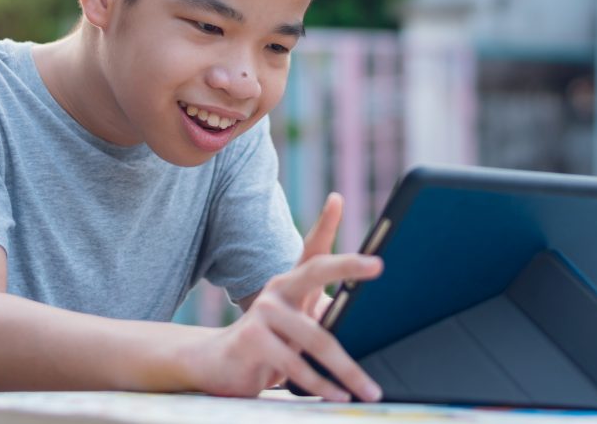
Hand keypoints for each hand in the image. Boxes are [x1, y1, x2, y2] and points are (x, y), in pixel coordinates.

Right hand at [191, 193, 382, 401]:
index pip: (312, 248)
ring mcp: (263, 313)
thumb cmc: (271, 343)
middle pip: (315, 270)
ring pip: (316, 338)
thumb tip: (374, 324)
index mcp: (292, 283)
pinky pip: (295, 365)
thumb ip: (328, 319)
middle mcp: (277, 289)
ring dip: (347, 369)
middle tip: (377, 264)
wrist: (219, 364)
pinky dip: (320, 385)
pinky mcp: (252, 340)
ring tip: (369, 389)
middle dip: (348, 265)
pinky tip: (338, 395)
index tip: (337, 200)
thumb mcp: (301, 327)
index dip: (325, 222)